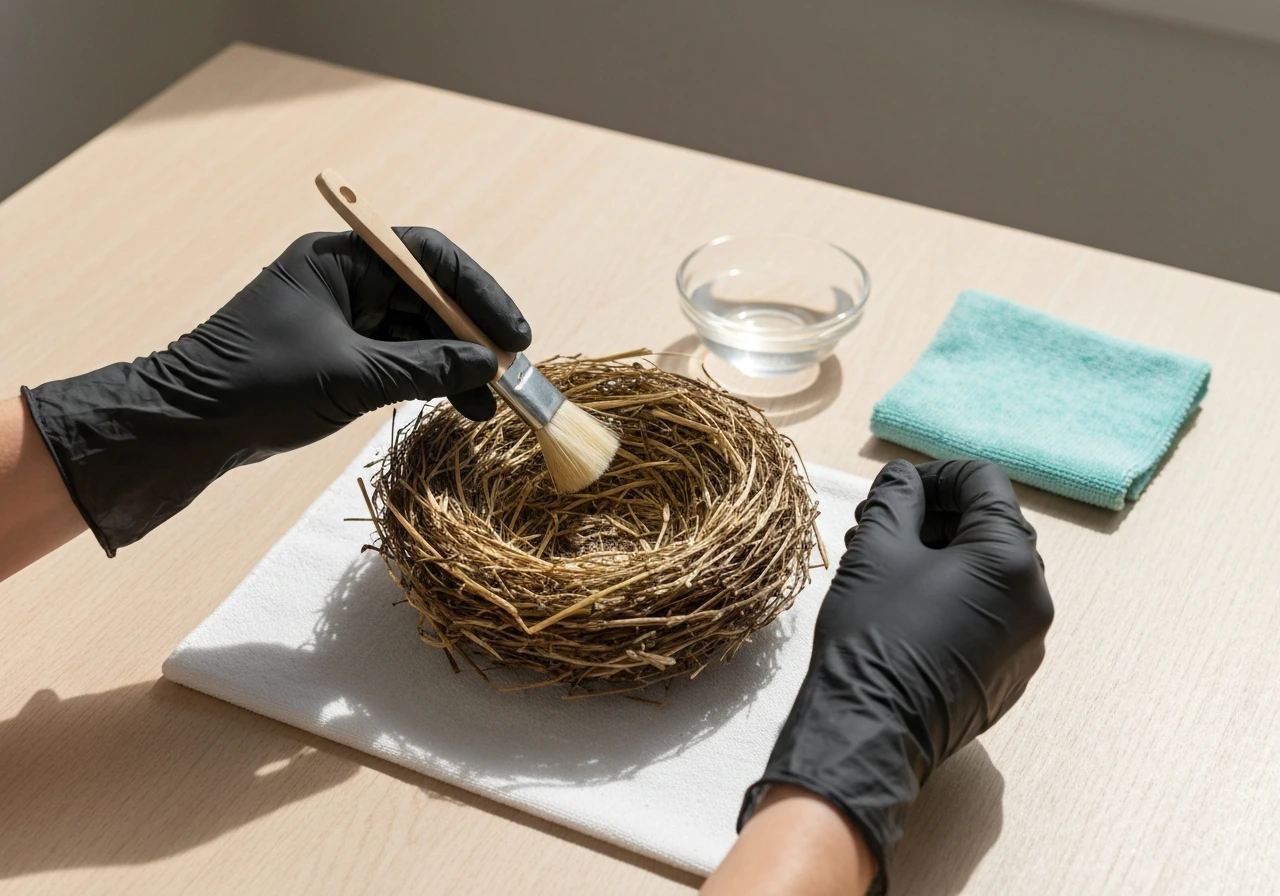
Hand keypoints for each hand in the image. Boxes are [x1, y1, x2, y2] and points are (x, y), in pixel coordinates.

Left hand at [24, 228, 529, 554]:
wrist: (189, 424)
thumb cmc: (260, 384)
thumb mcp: (354, 375)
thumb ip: (426, 367)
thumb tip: (487, 366)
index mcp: (340, 259)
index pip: (429, 258)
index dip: (479, 293)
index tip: (513, 334)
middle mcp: (344, 279)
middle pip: (429, 295)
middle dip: (471, 336)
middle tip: (509, 374)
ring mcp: (341, 316)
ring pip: (417, 330)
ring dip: (454, 364)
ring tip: (488, 404)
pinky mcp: (338, 352)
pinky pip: (398, 356)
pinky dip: (427, 378)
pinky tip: (457, 404)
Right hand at [741, 459, 1052, 893]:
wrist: (871, 728)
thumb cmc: (874, 632)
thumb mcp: (876, 548)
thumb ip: (895, 498)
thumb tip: (904, 479)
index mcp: (1009, 558)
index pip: (983, 481)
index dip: (934, 474)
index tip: (894, 490)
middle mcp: (1035, 597)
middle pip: (992, 527)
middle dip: (937, 518)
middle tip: (883, 528)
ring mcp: (1028, 641)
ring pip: (990, 574)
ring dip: (944, 557)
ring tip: (890, 567)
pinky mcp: (1012, 674)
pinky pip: (992, 615)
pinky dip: (957, 597)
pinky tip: (910, 609)